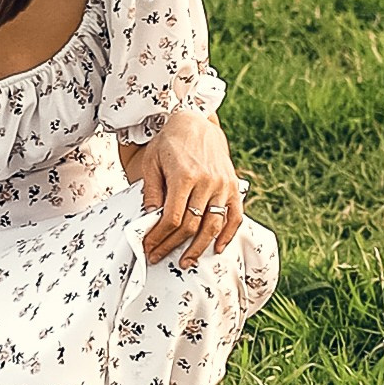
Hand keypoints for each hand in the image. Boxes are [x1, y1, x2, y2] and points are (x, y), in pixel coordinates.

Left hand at [126, 109, 245, 266]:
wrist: (196, 122)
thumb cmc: (169, 142)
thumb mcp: (152, 161)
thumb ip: (152, 190)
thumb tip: (149, 219)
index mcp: (184, 176)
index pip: (172, 218)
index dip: (159, 238)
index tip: (148, 248)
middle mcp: (207, 182)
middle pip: (191, 226)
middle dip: (173, 246)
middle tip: (159, 258)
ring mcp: (223, 185)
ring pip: (213, 226)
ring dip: (199, 248)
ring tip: (185, 261)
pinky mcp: (233, 187)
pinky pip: (235, 217)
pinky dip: (228, 235)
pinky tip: (217, 248)